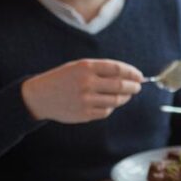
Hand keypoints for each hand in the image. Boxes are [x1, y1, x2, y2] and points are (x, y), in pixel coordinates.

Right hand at [21, 59, 142, 123]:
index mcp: (86, 67)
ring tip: (126, 95)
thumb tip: (127, 76)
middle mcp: (86, 83)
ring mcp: (85, 100)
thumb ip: (100, 70)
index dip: (132, 73)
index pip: (117, 69)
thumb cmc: (63, 79)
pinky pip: (106, 112)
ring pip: (115, 100)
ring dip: (125, 98)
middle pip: (120, 86)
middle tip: (138, 87)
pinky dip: (111, 108)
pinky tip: (110, 104)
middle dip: (133, 87)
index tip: (139, 76)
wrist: (40, 96)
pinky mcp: (84, 114)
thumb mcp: (78, 67)